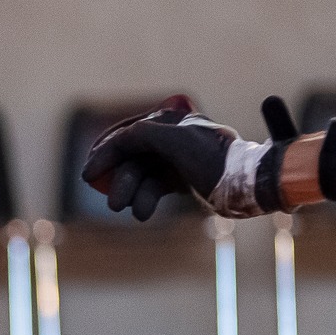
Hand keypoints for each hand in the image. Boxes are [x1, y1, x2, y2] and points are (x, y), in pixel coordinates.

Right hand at [83, 95, 296, 219]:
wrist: (247, 184)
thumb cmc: (214, 160)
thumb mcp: (175, 141)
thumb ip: (142, 134)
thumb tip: (119, 139)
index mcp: (169, 121)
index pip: (127, 133)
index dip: (105, 152)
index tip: (89, 174)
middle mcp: (169, 137)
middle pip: (130, 158)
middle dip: (120, 180)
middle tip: (113, 204)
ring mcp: (175, 159)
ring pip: (140, 176)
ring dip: (132, 194)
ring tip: (130, 211)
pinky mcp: (181, 179)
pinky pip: (153, 188)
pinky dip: (145, 200)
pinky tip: (142, 213)